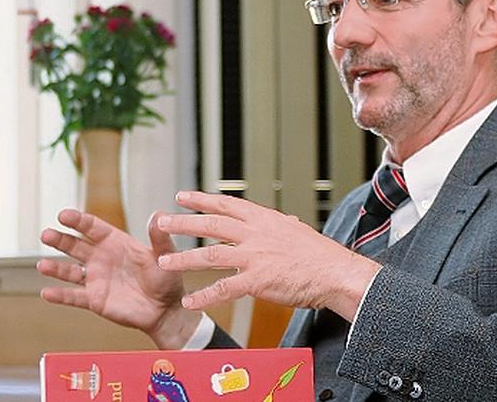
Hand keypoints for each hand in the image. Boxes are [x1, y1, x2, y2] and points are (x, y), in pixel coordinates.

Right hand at [37, 209, 201, 348]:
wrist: (166, 309)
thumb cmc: (167, 278)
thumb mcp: (165, 255)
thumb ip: (159, 237)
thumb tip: (159, 214)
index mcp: (116, 243)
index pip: (93, 228)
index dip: (78, 221)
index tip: (63, 215)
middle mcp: (102, 258)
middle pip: (75, 246)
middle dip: (60, 240)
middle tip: (46, 234)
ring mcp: (96, 279)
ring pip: (69, 271)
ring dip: (55, 268)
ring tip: (42, 265)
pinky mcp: (94, 299)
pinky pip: (74, 297)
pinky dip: (60, 296)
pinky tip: (47, 292)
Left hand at [156, 191, 379, 320]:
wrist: (335, 274)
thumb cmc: (321, 256)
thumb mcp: (298, 233)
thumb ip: (283, 228)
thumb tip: (284, 221)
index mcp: (265, 220)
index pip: (227, 204)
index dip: (202, 200)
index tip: (182, 196)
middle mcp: (257, 234)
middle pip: (212, 225)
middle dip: (183, 222)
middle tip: (161, 221)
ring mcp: (255, 257)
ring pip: (210, 255)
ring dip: (184, 258)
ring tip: (164, 261)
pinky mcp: (257, 281)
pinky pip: (224, 289)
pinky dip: (204, 296)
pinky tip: (190, 301)